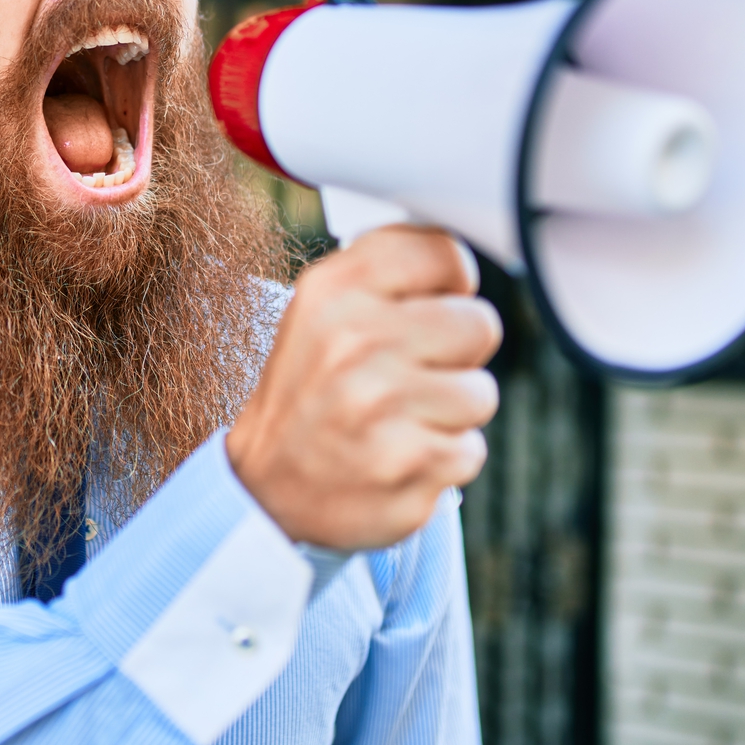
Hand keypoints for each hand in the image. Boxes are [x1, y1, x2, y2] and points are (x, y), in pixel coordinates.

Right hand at [227, 226, 500, 550]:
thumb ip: (386, 274)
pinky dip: (442, 460)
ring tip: (400, 420)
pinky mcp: (409, 465)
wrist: (262, 489)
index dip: (450, 286)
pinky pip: (471, 450)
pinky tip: (399, 456)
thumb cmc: (309, 393)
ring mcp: (382, 406)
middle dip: (456, 354)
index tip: (428, 308)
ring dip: (450, 413)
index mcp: (335, 291)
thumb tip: (462, 260)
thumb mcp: (322, 313)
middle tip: (411, 374)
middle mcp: (356, 341)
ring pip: (481, 393)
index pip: (446, 254)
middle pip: (479, 324)